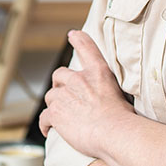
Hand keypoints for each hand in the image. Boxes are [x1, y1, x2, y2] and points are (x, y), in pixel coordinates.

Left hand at [39, 30, 133, 159]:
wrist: (114, 131)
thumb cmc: (121, 117)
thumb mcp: (119, 92)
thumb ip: (105, 89)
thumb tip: (102, 98)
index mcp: (98, 72)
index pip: (87, 47)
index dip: (79, 39)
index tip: (73, 34)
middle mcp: (79, 79)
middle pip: (59, 75)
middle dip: (59, 85)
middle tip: (64, 97)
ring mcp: (65, 94)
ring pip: (50, 96)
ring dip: (54, 106)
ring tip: (60, 119)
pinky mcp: (55, 112)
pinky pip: (43, 117)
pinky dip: (46, 124)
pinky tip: (50, 130)